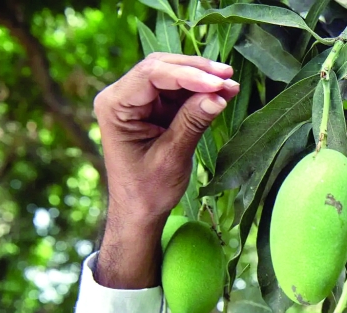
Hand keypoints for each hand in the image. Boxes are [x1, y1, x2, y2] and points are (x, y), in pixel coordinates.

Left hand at [93, 53, 239, 288]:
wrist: (140, 211)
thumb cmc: (148, 190)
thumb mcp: (172, 157)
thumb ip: (192, 122)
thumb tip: (219, 96)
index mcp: (115, 105)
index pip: (151, 76)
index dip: (188, 75)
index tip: (218, 84)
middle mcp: (122, 96)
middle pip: (160, 68)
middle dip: (196, 71)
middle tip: (229, 75)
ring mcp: (137, 100)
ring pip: (171, 76)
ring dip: (202, 79)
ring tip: (231, 84)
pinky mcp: (153, 108)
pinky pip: (177, 91)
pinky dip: (200, 91)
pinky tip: (222, 92)